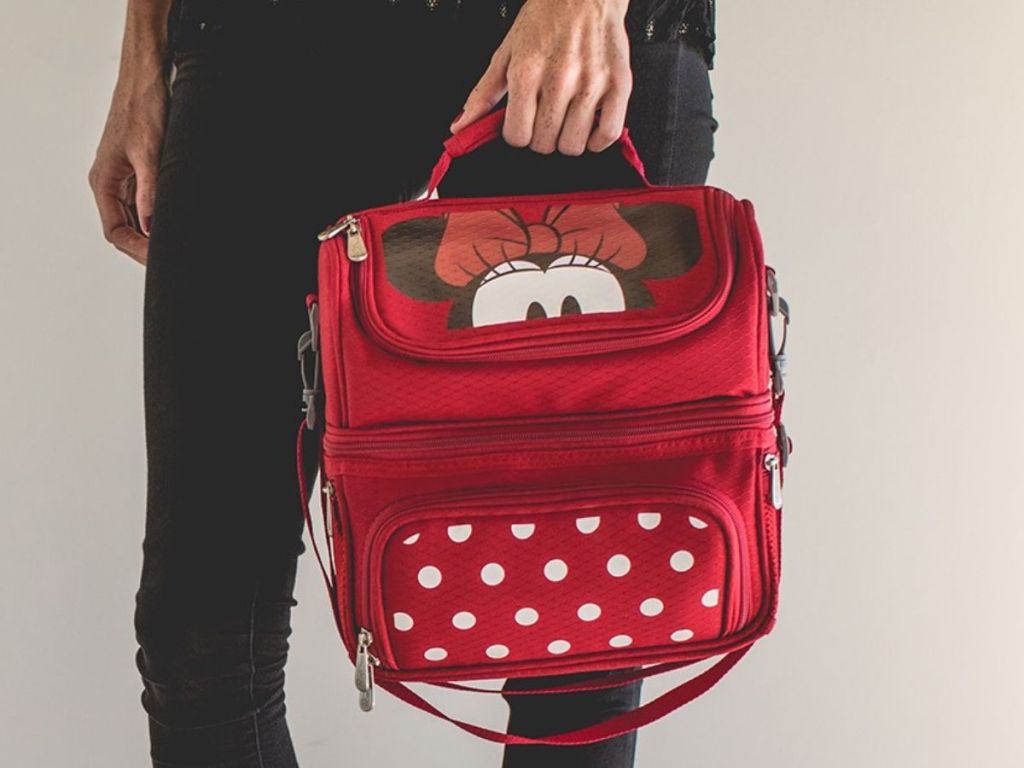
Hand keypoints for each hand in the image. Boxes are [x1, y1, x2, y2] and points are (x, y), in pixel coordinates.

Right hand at [88, 65, 166, 264]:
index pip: (116, 231)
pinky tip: (178, 219)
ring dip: (154, 231)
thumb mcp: (150, 152)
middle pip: (125, 229)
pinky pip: (146, 201)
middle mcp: (110, 183)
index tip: (160, 257)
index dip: (137, 248)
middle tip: (174, 254)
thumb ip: (149, 190)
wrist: (147, 80)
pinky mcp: (139, 170)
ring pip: (137, 217)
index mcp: (104, 181)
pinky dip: (160, 214)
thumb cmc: (143, 108)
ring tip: (179, 240)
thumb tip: (151, 226)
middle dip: (147, 245)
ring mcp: (124, 178)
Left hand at [450, 0, 631, 155]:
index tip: (523, 124)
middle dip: (540, 137)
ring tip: (566, 119)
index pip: (517, 136)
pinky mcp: (619, 84)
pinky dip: (596, 140)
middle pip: (544, 144)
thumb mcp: (506, 53)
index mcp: (527, 71)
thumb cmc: (545, 20)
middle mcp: (560, 79)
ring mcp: (592, 83)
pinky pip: (608, 134)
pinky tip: (588, 125)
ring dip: (566, 139)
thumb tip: (461, 126)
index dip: (517, 134)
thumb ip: (483, 93)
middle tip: (544, 117)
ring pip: (573, 145)